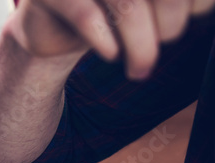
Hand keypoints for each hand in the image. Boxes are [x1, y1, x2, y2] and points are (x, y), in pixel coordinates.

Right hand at [9, 0, 211, 78]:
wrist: (49, 30)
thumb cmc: (107, 14)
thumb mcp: (147, 4)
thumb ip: (174, 3)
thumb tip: (200, 8)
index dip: (195, 2)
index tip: (194, 14)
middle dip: (171, 24)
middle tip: (165, 44)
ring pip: (126, 3)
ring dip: (141, 44)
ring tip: (141, 69)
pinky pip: (85, 17)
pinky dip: (104, 41)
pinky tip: (111, 55)